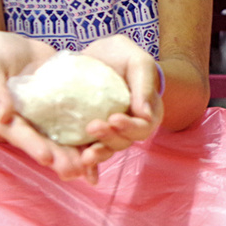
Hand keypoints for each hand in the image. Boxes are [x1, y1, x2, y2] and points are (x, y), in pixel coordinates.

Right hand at [0, 32, 161, 183]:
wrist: (17, 50)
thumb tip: (2, 115)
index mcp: (5, 119)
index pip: (19, 134)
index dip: (32, 146)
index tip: (45, 157)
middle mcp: (28, 125)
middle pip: (43, 144)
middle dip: (58, 159)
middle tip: (74, 170)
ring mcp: (47, 120)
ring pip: (62, 140)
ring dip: (75, 155)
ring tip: (89, 168)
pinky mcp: (65, 110)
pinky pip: (77, 124)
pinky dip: (89, 137)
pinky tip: (105, 146)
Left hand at [73, 34, 165, 168]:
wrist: (98, 57)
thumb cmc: (124, 57)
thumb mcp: (137, 61)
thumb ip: (144, 83)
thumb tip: (145, 114)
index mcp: (146, 113)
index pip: (143, 127)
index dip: (130, 127)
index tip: (114, 118)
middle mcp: (129, 127)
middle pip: (124, 142)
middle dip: (110, 139)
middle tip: (93, 127)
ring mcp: (109, 133)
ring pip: (107, 150)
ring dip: (98, 155)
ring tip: (85, 155)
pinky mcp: (89, 134)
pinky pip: (89, 150)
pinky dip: (87, 165)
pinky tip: (80, 169)